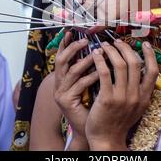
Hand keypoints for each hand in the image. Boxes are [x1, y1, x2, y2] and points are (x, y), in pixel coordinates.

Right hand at [54, 32, 98, 148]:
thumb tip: (98, 49)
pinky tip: (101, 72)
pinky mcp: (66, 101)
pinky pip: (80, 84)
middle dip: (73, 48)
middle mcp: (59, 84)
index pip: (62, 56)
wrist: (91, 129)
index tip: (72, 31)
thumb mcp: (90, 83)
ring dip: (85, 60)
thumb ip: (89, 68)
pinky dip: (91, 76)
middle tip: (85, 40)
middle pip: (61, 60)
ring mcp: (61, 93)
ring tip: (97, 53)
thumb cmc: (93, 105)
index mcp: (63, 78)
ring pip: (71, 71)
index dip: (65, 43)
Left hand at [85, 40, 158, 149]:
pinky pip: (104, 73)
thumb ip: (139, 91)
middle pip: (135, 63)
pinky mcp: (107, 99)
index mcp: (145, 97)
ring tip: (104, 45)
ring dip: (111, 51)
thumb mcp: (136, 108)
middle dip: (125, 48)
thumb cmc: (119, 122)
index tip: (144, 44)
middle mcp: (136, 96)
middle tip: (116, 42)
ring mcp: (122, 98)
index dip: (150, 55)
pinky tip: (96, 55)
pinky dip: (100, 61)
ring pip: (119, 65)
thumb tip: (141, 71)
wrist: (107, 139)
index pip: (153, 71)